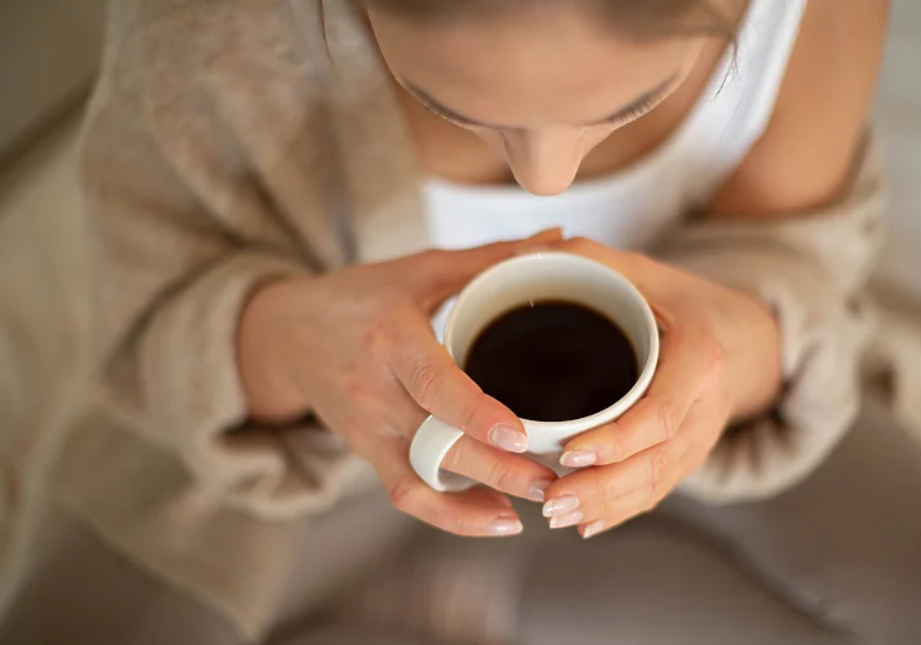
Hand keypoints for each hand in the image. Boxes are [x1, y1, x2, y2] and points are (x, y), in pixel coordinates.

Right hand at [237, 232, 563, 535]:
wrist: (285, 335)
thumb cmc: (359, 298)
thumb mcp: (418, 270)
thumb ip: (488, 259)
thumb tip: (555, 239)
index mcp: (392, 338)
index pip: (432, 382)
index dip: (474, 414)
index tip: (519, 434)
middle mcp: (375, 390)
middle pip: (436, 442)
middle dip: (498, 470)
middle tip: (554, 480)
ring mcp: (368, 429)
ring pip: (423, 479)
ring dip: (478, 502)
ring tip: (533, 506)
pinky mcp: (366, 453)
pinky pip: (407, 495)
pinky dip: (451, 515)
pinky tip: (496, 518)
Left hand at [540, 238, 781, 537]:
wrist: (738, 332)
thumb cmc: (679, 298)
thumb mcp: (642, 269)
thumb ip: (588, 258)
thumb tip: (527, 253)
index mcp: (701, 356)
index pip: (661, 412)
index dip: (618, 440)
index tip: (570, 453)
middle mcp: (707, 404)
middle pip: (658, 460)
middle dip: (604, 487)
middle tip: (551, 500)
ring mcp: (702, 434)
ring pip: (658, 483)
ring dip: (608, 506)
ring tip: (556, 516)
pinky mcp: (690, 453)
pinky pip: (661, 489)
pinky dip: (624, 511)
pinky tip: (587, 525)